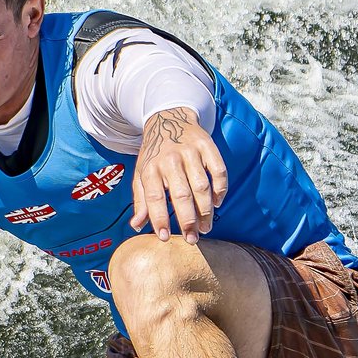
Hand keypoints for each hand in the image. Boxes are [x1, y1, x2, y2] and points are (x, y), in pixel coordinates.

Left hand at [129, 107, 227, 243]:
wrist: (169, 118)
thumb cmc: (154, 154)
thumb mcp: (142, 174)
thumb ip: (141, 200)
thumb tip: (137, 226)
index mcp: (150, 168)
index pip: (154, 197)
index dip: (159, 219)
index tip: (164, 237)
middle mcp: (170, 159)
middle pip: (181, 195)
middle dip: (187, 221)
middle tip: (192, 239)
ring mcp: (190, 152)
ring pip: (201, 186)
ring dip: (205, 210)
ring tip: (206, 227)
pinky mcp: (207, 145)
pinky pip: (218, 170)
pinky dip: (220, 189)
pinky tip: (217, 203)